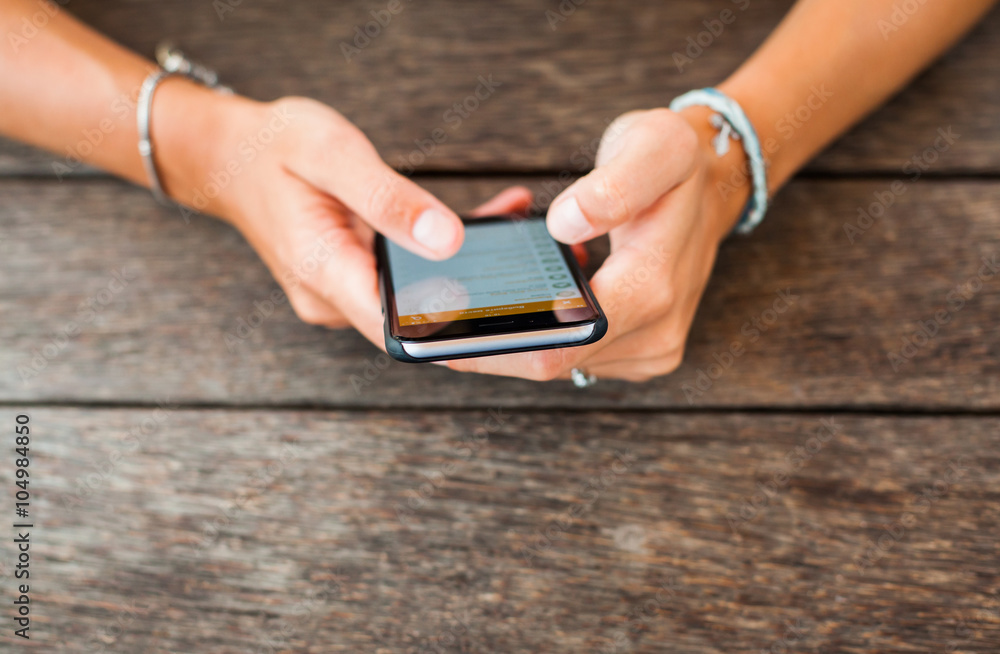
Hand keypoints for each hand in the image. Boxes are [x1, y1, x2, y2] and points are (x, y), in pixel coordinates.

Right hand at [154, 85, 523, 345]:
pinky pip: (411, 284)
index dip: (462, 338)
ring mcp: (344, 293)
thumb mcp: (331, 152)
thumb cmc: (273, 147)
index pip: (400, 329)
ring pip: (421, 306)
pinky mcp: (355, 281)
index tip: (519, 330)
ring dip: (478, 285)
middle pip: (419, 327)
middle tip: (553, 305)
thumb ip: (389, 198)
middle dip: (488, 318)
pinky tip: (494, 222)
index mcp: (323, 270)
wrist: (228, 156)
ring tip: (532, 253)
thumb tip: (448, 240)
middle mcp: (333, 297)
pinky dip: (453, 262)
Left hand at [447, 107, 750, 381]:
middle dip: (490, 338)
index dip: (492, 346)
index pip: (557, 347)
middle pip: (548, 362)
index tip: (435, 330)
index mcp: (651, 290)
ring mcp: (648, 349)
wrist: (714, 183)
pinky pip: (574, 354)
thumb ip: (614, 185)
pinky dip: (543, 327)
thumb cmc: (676, 161)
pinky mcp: (637, 352)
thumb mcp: (653, 147)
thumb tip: (563, 224)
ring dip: (516, 330)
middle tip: (435, 305)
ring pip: (557, 361)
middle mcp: (654, 335)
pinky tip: (531, 290)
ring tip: (492, 281)